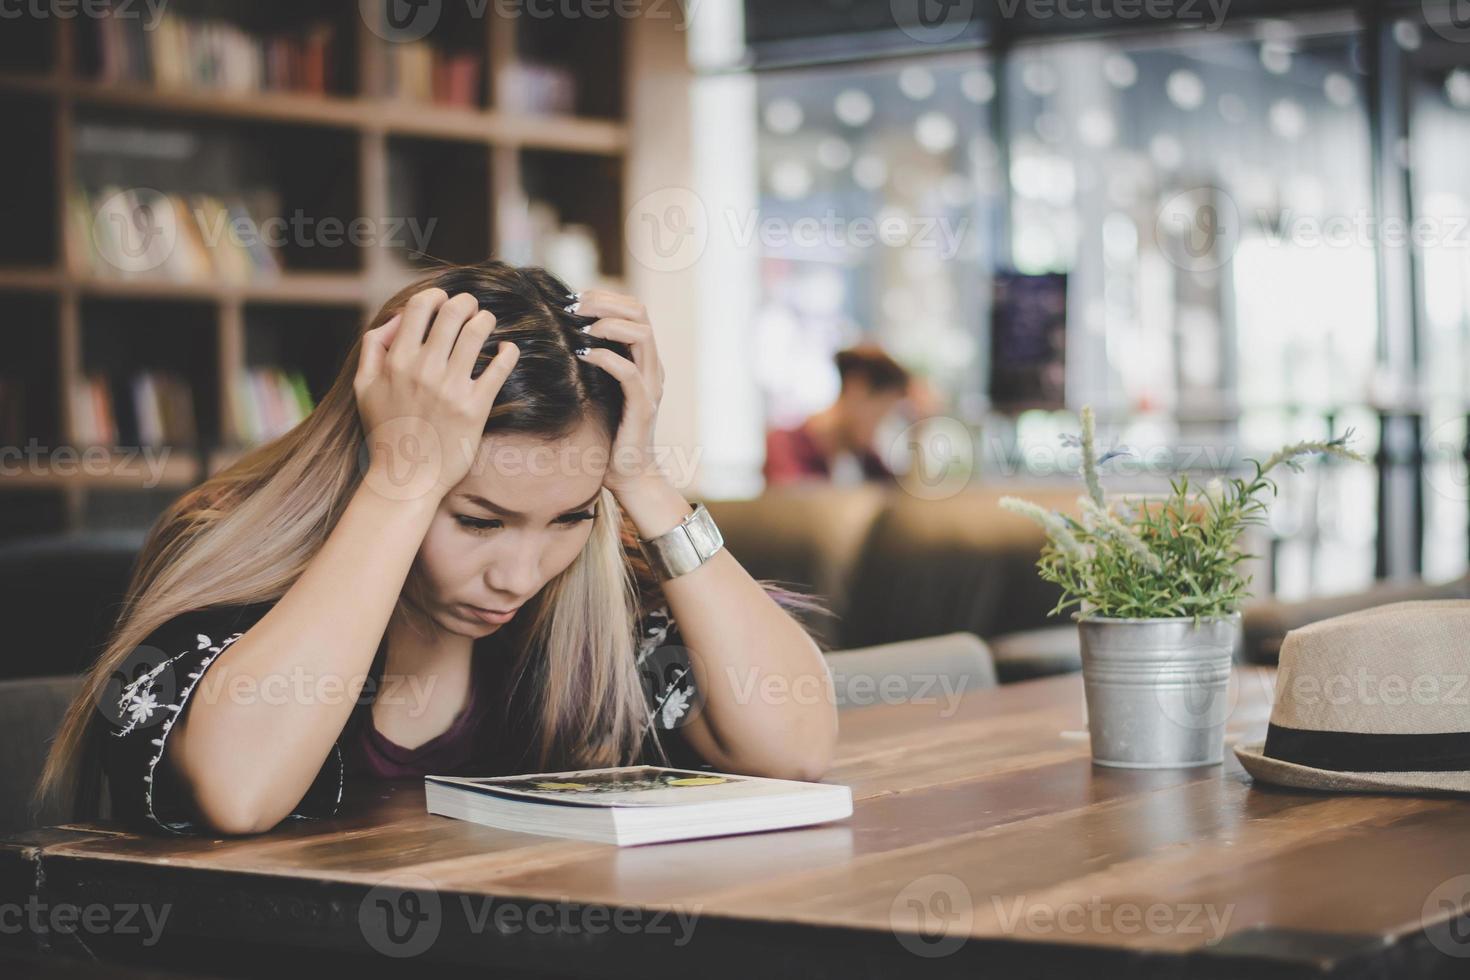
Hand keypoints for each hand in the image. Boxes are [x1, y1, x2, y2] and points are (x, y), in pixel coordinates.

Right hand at [354, 287, 518, 503]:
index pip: (420, 306)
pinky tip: (506, 351)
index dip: (436, 296)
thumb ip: (373, 347)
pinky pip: (500, 366)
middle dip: (466, 302)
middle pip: (453, 312)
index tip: (444, 301)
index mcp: (396, 361)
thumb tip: (398, 317)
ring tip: (487, 324)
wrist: (405, 478)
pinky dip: (507, 351)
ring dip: (486, 320)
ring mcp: (450, 388)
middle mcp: (424, 370)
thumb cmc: (385, 431)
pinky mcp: (475, 406)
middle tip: (472, 308)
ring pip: (477, 331)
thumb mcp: (364, 387)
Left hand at [571, 289, 666, 495]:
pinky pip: (627, 372)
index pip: (635, 310)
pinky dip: (605, 357)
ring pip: (641, 334)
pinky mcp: (643, 406)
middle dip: (605, 302)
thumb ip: (595, 363)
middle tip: (574, 308)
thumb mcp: (601, 388)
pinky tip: (583, 356)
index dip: (606, 297)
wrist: (629, 473)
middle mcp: (653, 367)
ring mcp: (651, 386)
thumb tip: (564, 335)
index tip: (575, 300)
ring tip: (581, 330)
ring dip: (607, 325)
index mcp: (645, 359)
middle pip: (641, 313)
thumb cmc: (609, 433)